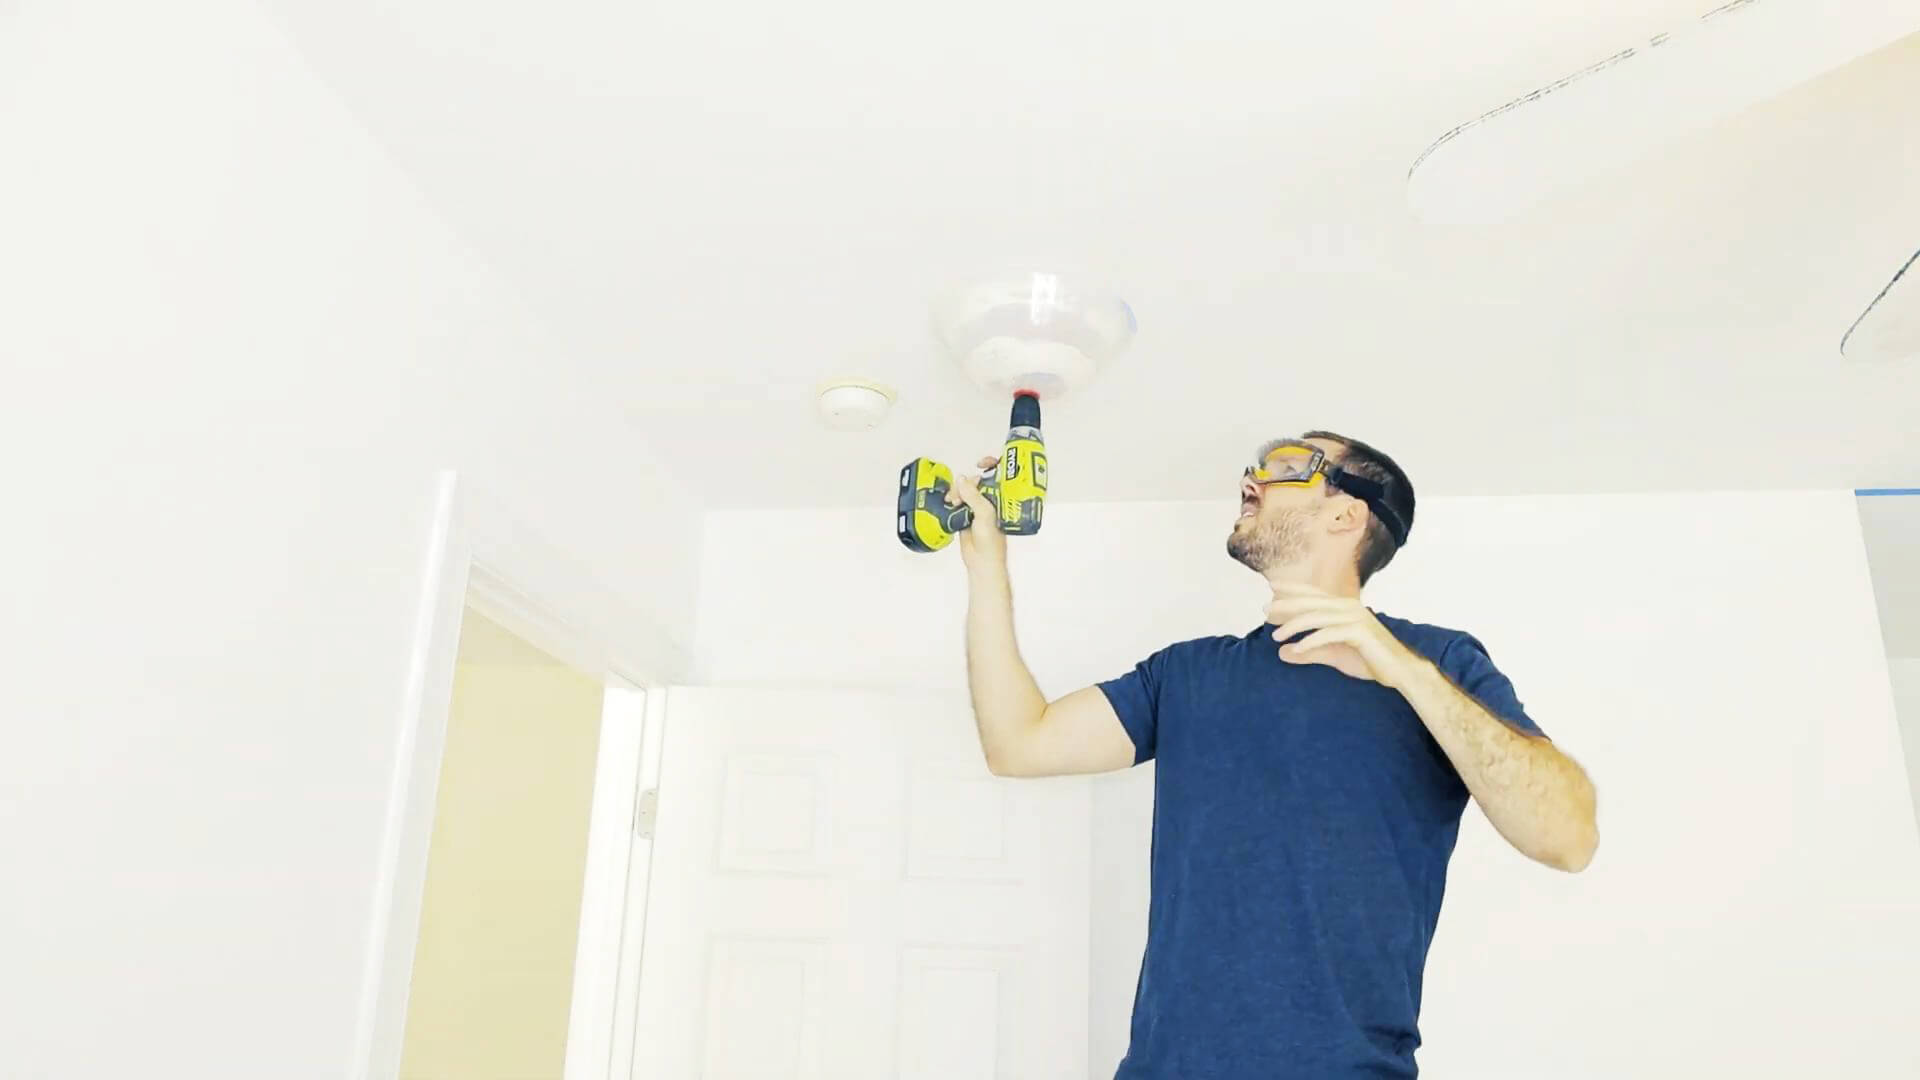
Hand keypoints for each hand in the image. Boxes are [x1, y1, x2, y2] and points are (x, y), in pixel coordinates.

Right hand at [947, 455, 1005, 571]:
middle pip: (977, 480)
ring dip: (958, 491)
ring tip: (954, 500)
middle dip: (967, 482)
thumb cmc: (992, 542)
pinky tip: (950, 502)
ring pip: (966, 490)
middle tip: (962, 491)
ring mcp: (978, 508)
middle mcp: (991, 501)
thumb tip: (963, 480)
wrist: (981, 561)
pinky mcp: (966, 514)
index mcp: (1002, 498)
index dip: (992, 464)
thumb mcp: (985, 514)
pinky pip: (958, 501)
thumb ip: (974, 496)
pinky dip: (953, 499)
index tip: (981, 463)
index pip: (999, 474)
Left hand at [1264, 582, 1421, 688]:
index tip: (1270, 586)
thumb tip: (1281, 653)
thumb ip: (1308, 652)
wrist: (1400, 671)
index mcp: (1344, 608)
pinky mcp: (1360, 633)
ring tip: (1276, 636)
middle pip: (1311, 602)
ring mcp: (1356, 619)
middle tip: (1264, 611)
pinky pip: (1330, 634)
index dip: (1292, 588)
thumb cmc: (1368, 660)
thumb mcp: (1332, 655)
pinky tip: (1296, 649)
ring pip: (1317, 617)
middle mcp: (1349, 608)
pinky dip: (1311, 642)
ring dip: (1294, 625)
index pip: (1313, 594)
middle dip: (1286, 604)